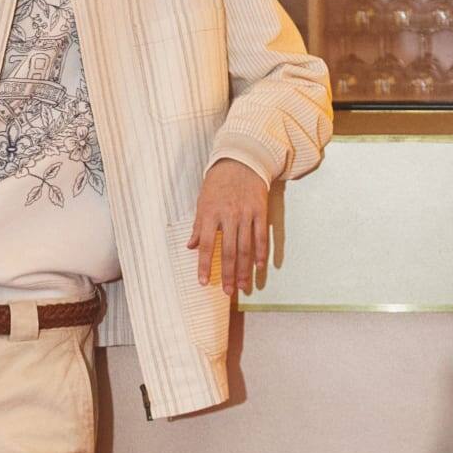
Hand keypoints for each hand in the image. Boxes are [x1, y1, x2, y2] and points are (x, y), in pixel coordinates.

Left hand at [187, 158, 268, 294]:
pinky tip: (259, 268)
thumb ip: (198, 225)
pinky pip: (261, 237)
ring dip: (245, 270)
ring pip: (246, 248)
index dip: (205, 265)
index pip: (207, 245)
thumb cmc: (218, 182)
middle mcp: (229, 216)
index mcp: (211, 214)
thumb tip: (191, 246)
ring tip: (243, 286)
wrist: (241, 160)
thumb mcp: (202, 201)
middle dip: (229, 274)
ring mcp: (246, 214)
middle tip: (229, 292)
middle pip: (229, 251)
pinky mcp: (261, 211)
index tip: (204, 282)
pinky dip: (260, 253)